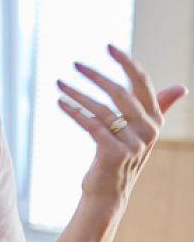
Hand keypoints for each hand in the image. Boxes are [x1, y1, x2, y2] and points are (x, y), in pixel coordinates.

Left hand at [56, 45, 186, 202]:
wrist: (109, 194)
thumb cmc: (120, 158)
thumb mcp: (141, 132)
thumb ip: (159, 108)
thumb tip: (181, 88)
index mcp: (155, 120)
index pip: (142, 84)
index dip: (126, 63)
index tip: (109, 47)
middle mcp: (148, 130)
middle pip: (120, 93)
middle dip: (96, 76)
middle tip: (75, 64)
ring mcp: (133, 143)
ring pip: (102, 109)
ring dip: (78, 94)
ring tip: (59, 83)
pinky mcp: (114, 153)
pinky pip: (92, 125)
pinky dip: (74, 112)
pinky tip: (60, 103)